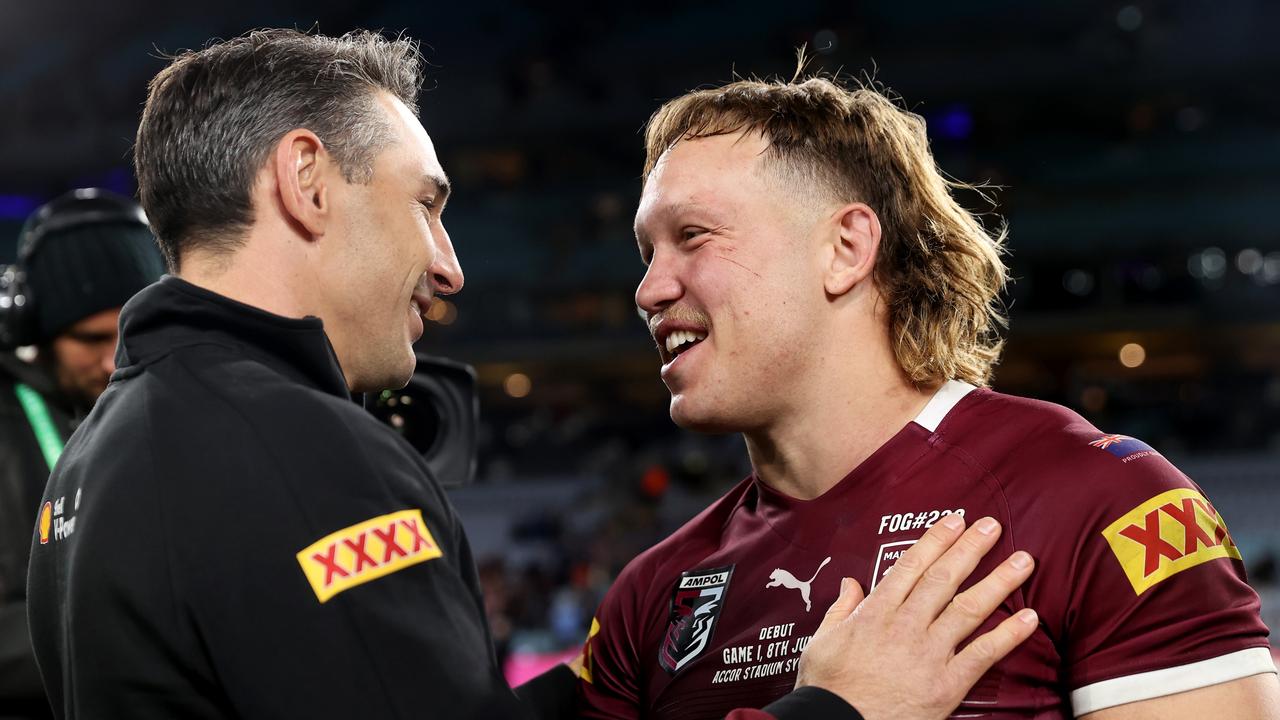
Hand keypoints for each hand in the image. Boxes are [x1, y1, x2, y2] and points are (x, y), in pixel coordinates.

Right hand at [794, 514, 1036, 719]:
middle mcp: (905, 625)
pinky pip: (982, 654)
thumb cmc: (829, 687)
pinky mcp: (946, 683)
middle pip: (944, 578)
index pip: (911, 566)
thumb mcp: (822, 641)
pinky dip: (1008, 635)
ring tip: (1023, 561)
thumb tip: (850, 584)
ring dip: (999, 582)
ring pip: (969, 609)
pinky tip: (1028, 617)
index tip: (954, 522)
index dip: (936, 541)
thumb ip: (839, 609)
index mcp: (876, 612)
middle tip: (992, 527)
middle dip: (971, 549)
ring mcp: (928, 653)